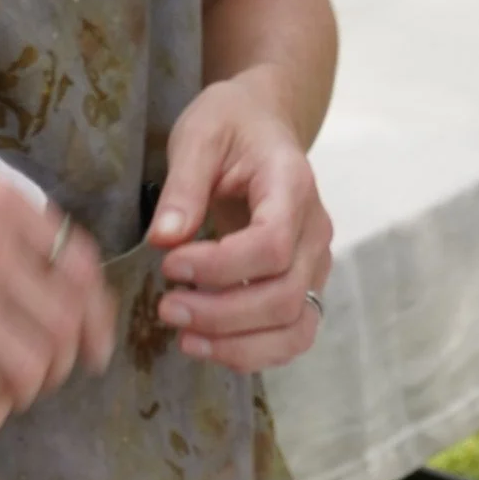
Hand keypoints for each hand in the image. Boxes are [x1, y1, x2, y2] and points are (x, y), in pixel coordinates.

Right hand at [0, 163, 115, 438]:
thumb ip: (13, 224)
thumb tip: (72, 280)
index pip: (80, 271)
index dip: (98, 323)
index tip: (95, 353)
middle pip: (60, 332)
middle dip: (59, 368)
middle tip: (39, 378)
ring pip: (29, 372)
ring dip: (24, 394)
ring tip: (3, 390)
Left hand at [150, 74, 331, 370]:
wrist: (263, 127)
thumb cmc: (231, 126)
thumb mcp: (199, 135)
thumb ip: (183, 185)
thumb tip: (162, 239)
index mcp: (293, 186)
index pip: (272, 246)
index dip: (219, 268)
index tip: (170, 264)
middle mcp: (316, 233)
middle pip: (283, 298)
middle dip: (221, 315)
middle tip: (167, 308)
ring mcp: (315, 267)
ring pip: (294, 331)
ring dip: (236, 346)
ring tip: (184, 338)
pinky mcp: (304, 291)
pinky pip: (290, 340)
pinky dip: (249, 353)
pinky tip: (205, 344)